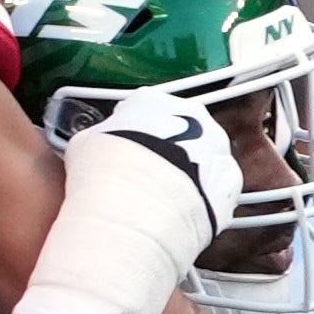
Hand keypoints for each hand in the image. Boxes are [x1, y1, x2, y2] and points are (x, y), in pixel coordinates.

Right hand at [61, 89, 243, 287]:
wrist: (134, 213)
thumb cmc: (105, 176)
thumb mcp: (83, 144)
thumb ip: (99, 138)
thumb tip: (96, 148)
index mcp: (153, 101)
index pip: (145, 109)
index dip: (133, 132)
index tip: (124, 147)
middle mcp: (192, 118)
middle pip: (182, 131)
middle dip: (169, 150)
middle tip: (146, 173)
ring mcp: (217, 152)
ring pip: (207, 158)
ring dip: (192, 172)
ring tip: (166, 195)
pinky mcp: (230, 189)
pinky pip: (222, 190)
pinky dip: (207, 197)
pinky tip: (186, 209)